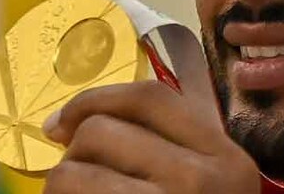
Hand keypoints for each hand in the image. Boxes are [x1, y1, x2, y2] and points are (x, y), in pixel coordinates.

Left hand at [40, 79, 260, 193]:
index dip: (93, 98)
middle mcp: (203, 182)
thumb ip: (177, 145)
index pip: (148, 98)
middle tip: (71, 177)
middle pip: (102, 133)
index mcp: (224, 156)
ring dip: (59, 189)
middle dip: (72, 153)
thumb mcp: (212, 184)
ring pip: (73, 175)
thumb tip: (93, 112)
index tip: (61, 121)